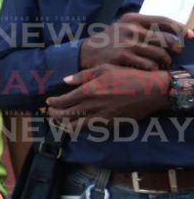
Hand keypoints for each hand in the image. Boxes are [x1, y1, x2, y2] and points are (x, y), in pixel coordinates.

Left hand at [47, 64, 170, 123]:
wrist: (151, 91)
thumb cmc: (128, 76)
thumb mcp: (104, 69)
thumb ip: (82, 75)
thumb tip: (65, 80)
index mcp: (88, 91)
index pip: (63, 101)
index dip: (53, 104)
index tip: (48, 103)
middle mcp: (92, 106)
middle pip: (66, 115)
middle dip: (55, 115)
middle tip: (50, 114)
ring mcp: (101, 117)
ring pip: (76, 126)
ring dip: (65, 125)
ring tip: (59, 123)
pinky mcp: (111, 125)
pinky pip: (91, 129)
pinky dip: (80, 129)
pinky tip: (77, 126)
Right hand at [79, 13, 190, 70]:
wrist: (86, 52)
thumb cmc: (111, 40)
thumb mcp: (124, 27)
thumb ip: (145, 28)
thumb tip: (175, 35)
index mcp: (133, 18)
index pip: (164, 21)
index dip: (180, 29)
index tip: (192, 36)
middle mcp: (130, 28)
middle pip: (165, 39)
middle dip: (175, 49)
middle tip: (176, 54)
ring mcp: (126, 43)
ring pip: (159, 54)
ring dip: (165, 61)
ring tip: (164, 64)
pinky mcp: (122, 57)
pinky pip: (148, 65)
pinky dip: (153, 69)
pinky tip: (151, 69)